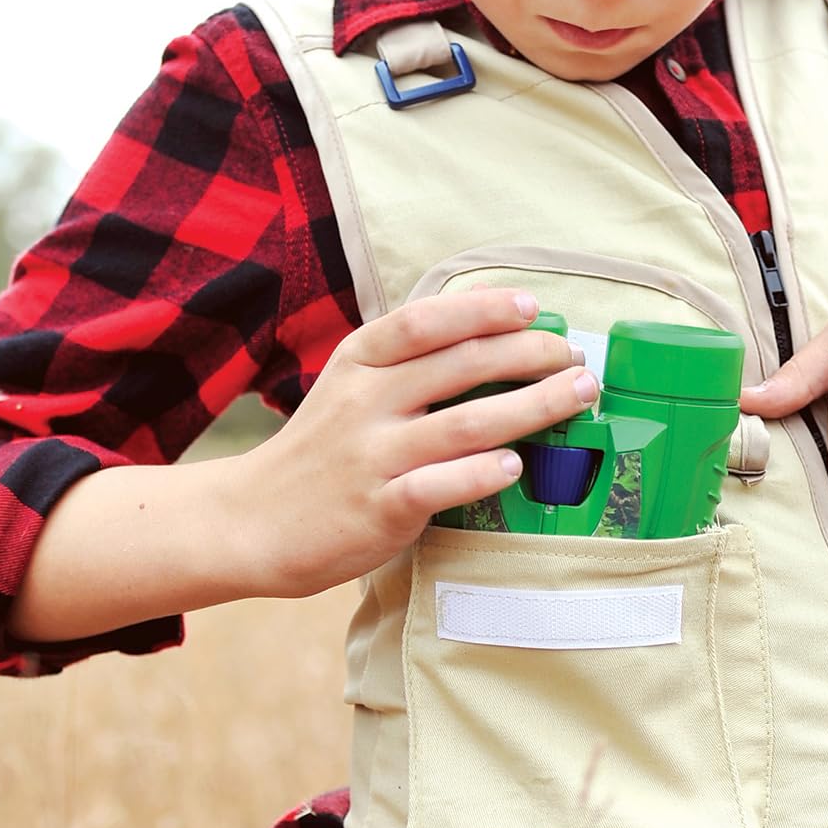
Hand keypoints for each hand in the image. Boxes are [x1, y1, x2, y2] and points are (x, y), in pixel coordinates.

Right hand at [231, 288, 594, 595]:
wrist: (251, 521)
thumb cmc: (321, 448)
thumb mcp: (351, 382)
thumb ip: (410, 351)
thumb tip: (489, 309)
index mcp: (359, 361)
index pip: (425, 321)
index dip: (482, 309)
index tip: (532, 306)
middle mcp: (365, 401)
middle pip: (461, 364)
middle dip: (530, 353)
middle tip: (574, 355)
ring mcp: (372, 456)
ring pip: (467, 422)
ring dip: (534, 406)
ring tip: (577, 394)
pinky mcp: (380, 509)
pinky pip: (442, 486)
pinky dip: (483, 473)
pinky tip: (516, 465)